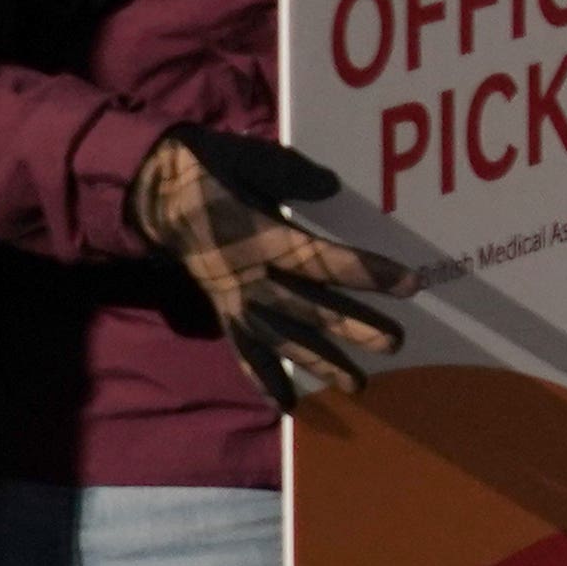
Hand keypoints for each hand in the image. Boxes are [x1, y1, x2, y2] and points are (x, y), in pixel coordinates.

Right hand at [127, 128, 414, 408]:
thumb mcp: (251, 160)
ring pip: (280, 338)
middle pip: (305, 308)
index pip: (319, 260)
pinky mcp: (222, 310)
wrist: (157, 192)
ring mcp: (232, 298)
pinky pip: (244, 348)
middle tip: (395, 344)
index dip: (364, 273)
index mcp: (257, 236)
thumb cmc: (214, 169)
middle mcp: (245, 276)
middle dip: (351, 328)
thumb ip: (291, 175)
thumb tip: (332, 186)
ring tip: (357, 386)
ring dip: (318, 363)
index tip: (408, 284)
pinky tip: (287, 405)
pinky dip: (263, 378)